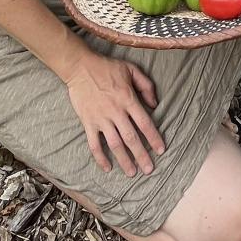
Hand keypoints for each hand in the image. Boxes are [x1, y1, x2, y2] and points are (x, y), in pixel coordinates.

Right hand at [63, 54, 163, 176]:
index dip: (154, 138)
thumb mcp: (131, 69)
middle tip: (149, 169)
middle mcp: (116, 112)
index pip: (144, 123)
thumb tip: (155, 105)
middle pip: (131, 138)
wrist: (80, 67)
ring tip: (132, 173)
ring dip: (124, 160)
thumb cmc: (107, 67)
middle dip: (141, 155)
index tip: (161, 150)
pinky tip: (107, 168)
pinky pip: (94, 143)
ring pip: (115, 144)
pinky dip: (100, 157)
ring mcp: (101, 118)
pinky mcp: (88, 122)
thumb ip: (146, 86)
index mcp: (128, 99)